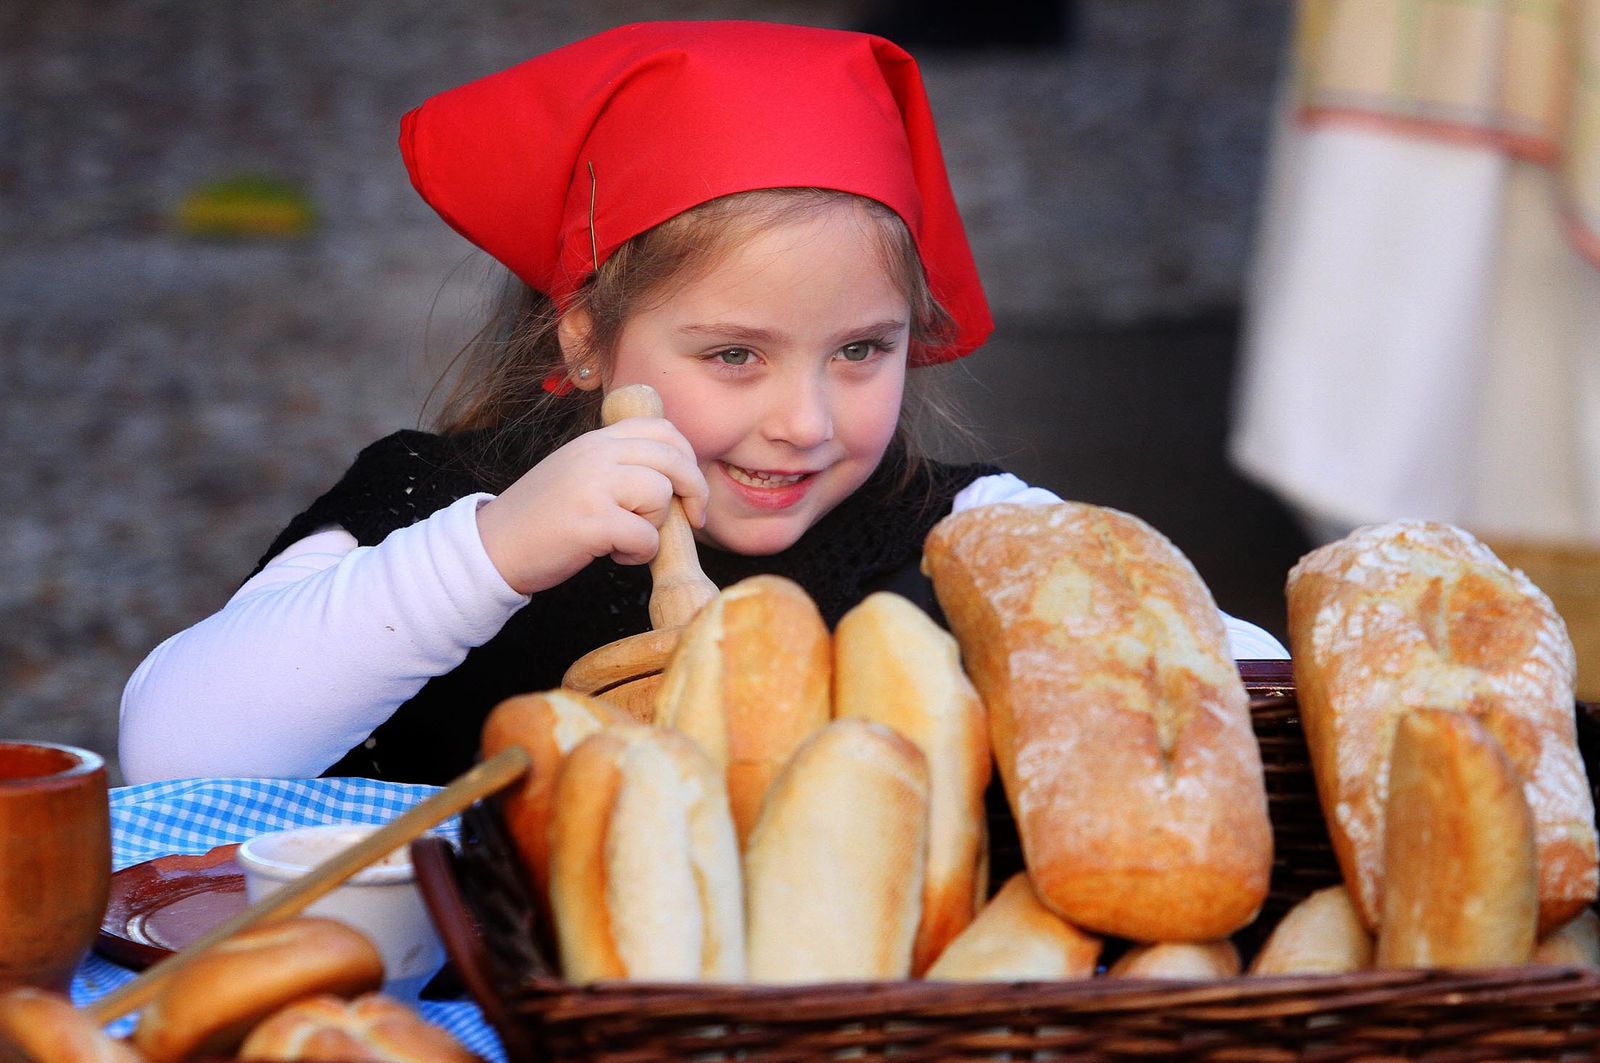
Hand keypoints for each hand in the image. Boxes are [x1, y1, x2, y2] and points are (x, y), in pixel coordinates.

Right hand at [474, 417, 707, 594]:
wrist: (492, 546)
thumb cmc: (542, 518)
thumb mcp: (579, 472)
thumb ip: (619, 464)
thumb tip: (678, 475)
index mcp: (596, 440)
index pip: (663, 430)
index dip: (687, 459)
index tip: (687, 488)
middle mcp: (596, 454)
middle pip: (674, 459)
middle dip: (693, 491)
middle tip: (692, 518)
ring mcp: (594, 485)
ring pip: (662, 495)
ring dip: (655, 525)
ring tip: (626, 538)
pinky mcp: (593, 522)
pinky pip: (647, 537)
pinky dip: (639, 554)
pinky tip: (614, 555)